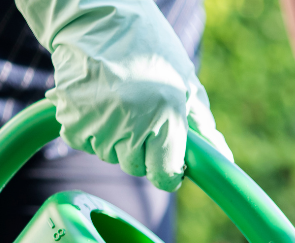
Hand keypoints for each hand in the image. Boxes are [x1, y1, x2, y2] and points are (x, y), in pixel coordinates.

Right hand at [15, 0, 232, 190]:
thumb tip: (223, 158)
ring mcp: (99, 122)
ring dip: (114, 137)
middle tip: (139, 113)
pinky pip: (83, 141)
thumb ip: (202, 124)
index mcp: (165, 115)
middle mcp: (132, 123)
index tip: (167, 161)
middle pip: (135, 167)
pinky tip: (96, 98)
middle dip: (140, 149)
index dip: (168, 171)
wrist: (95, 16)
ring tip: (117, 99)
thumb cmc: (148, 47)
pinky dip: (90, 126)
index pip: (164, 175)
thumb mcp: (184, 81)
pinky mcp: (71, 119)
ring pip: (109, 154)